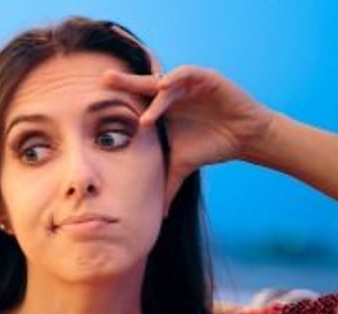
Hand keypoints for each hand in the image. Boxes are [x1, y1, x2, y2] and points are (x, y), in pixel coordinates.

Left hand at [103, 66, 276, 211]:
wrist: (244, 138)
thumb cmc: (210, 147)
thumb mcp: (180, 167)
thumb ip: (165, 187)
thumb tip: (156, 217)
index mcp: (161, 109)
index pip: (135, 101)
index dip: (118, 98)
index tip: (93, 102)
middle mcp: (171, 93)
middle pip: (143, 84)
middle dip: (124, 82)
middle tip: (104, 79)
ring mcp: (188, 84)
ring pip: (164, 83)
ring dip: (153, 95)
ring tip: (145, 118)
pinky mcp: (207, 78)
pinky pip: (188, 73)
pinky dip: (177, 77)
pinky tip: (165, 84)